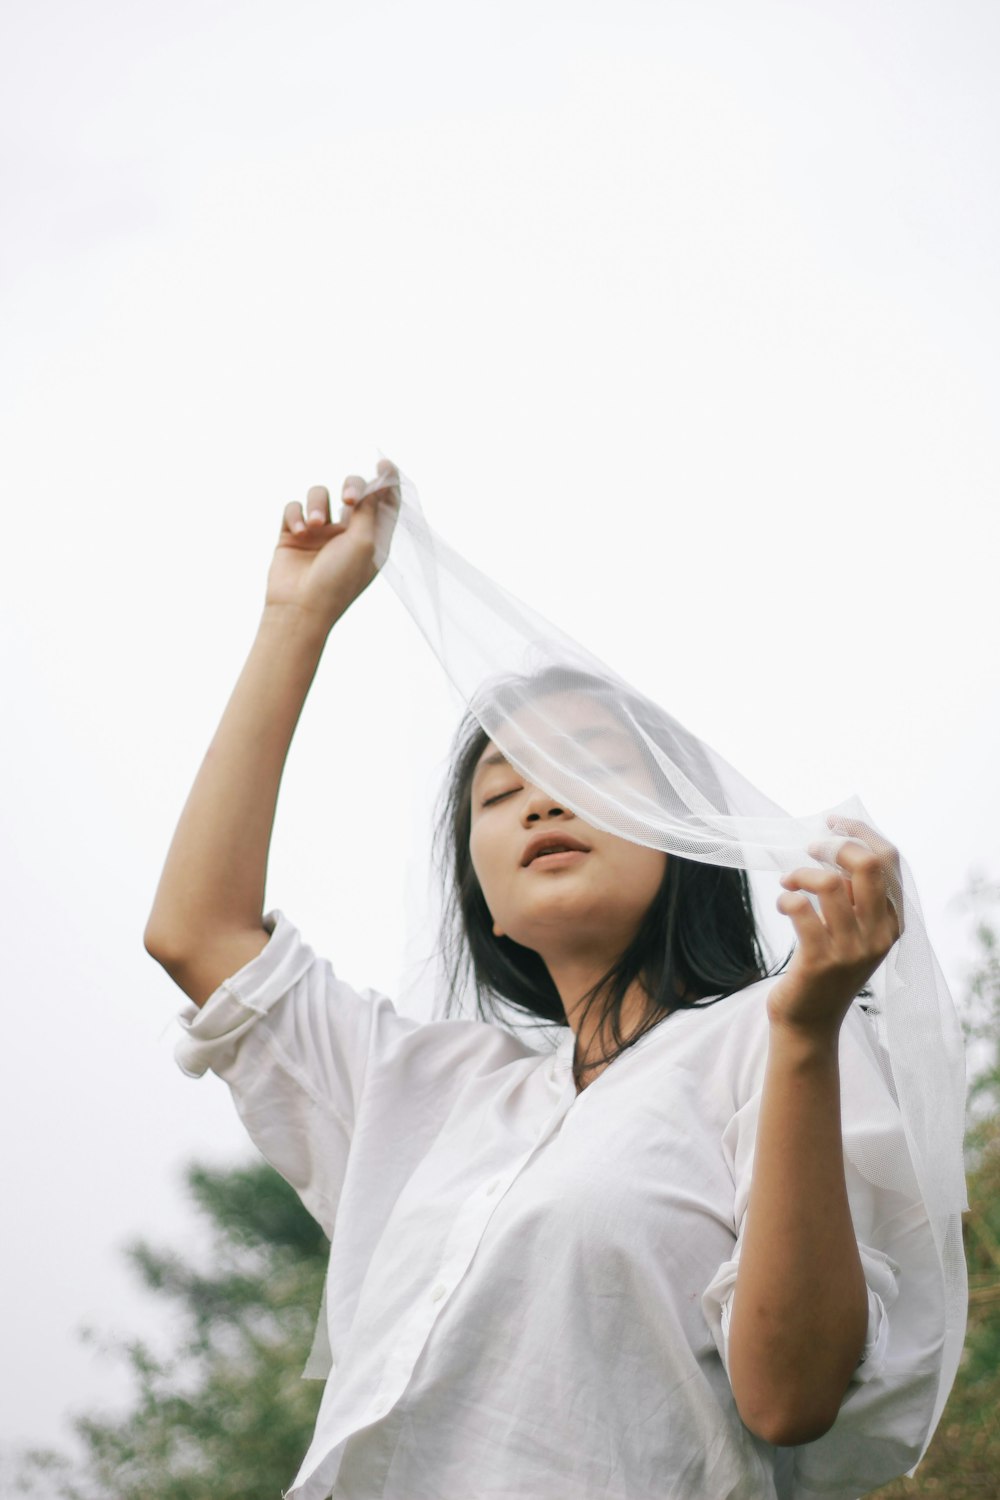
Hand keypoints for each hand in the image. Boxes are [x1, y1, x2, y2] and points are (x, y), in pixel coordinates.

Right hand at [265, 460, 399, 627]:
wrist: (300, 609)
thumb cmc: (338, 580)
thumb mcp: (365, 542)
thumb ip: (371, 508)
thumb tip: (375, 482)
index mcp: (372, 539)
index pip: (385, 503)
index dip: (387, 481)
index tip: (383, 463)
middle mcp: (348, 534)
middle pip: (354, 491)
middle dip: (352, 486)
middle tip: (348, 499)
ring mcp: (320, 534)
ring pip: (319, 494)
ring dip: (317, 503)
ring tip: (314, 526)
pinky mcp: (292, 535)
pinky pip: (293, 508)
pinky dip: (295, 515)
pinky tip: (299, 533)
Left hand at [767, 820, 902, 1038]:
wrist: (810, 1022)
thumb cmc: (828, 966)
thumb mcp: (855, 931)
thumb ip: (856, 895)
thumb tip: (836, 844)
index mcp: (893, 922)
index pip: (890, 860)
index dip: (860, 832)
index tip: (833, 821)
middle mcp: (879, 935)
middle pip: (868, 865)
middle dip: (834, 845)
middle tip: (809, 849)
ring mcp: (851, 950)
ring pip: (829, 883)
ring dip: (800, 873)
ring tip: (788, 882)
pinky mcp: (819, 961)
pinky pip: (801, 909)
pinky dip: (787, 898)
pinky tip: (783, 904)